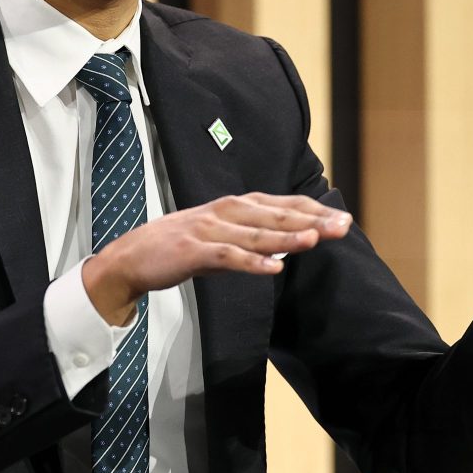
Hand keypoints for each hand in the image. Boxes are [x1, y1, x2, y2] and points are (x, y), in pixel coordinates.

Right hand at [82, 192, 351, 325]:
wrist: (130, 259)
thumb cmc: (178, 249)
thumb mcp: (220, 238)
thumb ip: (252, 238)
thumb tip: (289, 241)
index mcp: (232, 207)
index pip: (280, 204)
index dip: (312, 210)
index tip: (342, 219)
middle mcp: (223, 213)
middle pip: (274, 215)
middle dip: (311, 219)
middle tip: (342, 226)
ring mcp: (207, 230)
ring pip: (254, 233)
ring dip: (286, 236)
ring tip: (315, 240)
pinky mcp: (192, 251)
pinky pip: (226, 257)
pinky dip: (251, 262)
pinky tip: (273, 267)